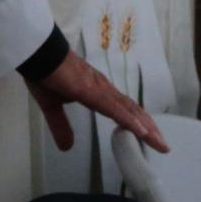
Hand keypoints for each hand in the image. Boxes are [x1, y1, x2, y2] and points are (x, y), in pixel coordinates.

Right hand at [26, 49, 166, 151]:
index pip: (122, 109)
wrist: (37, 54)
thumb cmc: (44, 73)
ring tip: (160, 143)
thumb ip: (60, 126)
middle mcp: (103, 90)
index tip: (149, 136)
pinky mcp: (93, 92)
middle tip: (163, 145)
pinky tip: (142, 132)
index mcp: (95, 92)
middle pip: (132, 111)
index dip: (137, 122)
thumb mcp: (51, 106)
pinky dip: (130, 121)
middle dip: (149, 128)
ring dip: (146, 127)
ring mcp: (100, 90)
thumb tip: (66, 147)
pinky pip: (115, 109)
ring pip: (129, 111)